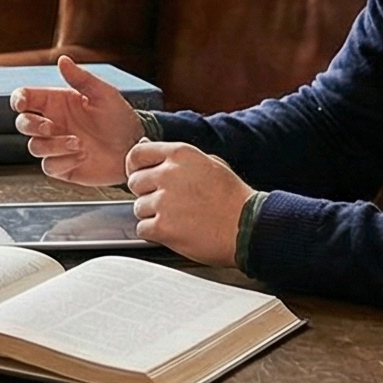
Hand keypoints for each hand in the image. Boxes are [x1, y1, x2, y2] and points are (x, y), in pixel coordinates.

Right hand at [12, 55, 146, 186]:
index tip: (22, 104)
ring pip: (35, 147)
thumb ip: (82, 79)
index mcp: (57, 103)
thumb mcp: (104, 94)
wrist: (133, 150)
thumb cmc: (120, 119)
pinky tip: (82, 157)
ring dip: (54, 146)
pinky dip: (63, 161)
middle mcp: (52, 124)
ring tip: (80, 144)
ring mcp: (56, 147)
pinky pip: (48, 166)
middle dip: (32, 125)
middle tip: (51, 128)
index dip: (18, 100)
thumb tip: (62, 59)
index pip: (25, 98)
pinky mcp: (62, 167)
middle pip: (23, 123)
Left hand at [124, 141, 253, 267]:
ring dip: (152, 215)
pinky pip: (142, 229)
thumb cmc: (233, 198)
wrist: (248, 227)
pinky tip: (175, 231)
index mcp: (180, 154)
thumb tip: (148, 149)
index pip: (136, 154)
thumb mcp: (210, 163)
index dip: (136, 167)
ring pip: (138, 208)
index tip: (141, 177)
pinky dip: (155, 233)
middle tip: (168, 202)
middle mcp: (169, 174)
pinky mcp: (163, 227)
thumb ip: (178, 158)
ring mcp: (164, 201)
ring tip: (178, 218)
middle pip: (134, 183)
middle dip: (147, 193)